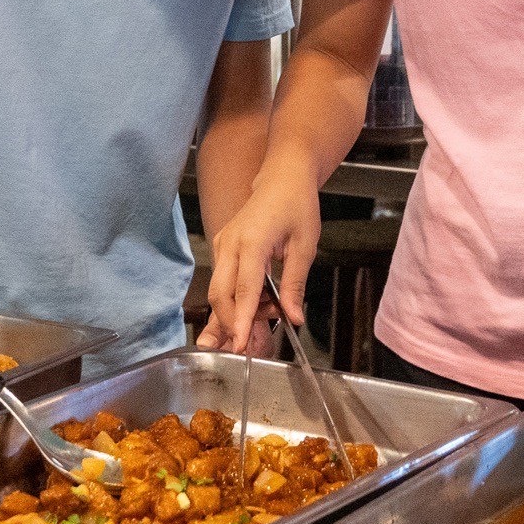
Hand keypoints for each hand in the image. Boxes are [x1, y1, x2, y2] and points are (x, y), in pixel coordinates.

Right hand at [198, 167, 318, 353]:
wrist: (282, 178)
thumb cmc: (296, 206)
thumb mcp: (305, 246)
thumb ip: (295, 284)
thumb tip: (294, 317)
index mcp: (252, 241)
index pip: (243, 289)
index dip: (241, 320)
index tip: (240, 344)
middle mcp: (230, 243)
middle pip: (220, 295)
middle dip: (231, 323)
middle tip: (251, 342)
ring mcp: (222, 245)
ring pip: (218, 291)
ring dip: (237, 311)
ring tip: (269, 312)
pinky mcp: (221, 248)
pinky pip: (222, 282)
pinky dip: (236, 299)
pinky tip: (259, 302)